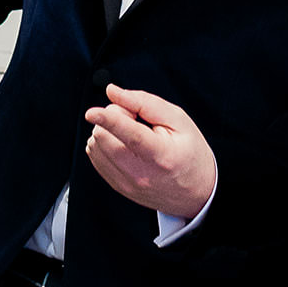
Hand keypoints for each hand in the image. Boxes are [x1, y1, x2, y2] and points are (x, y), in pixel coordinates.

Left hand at [84, 84, 215, 219]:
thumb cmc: (190, 154)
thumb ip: (146, 103)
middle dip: (114, 118)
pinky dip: (104, 144)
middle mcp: (141, 173)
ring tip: (132, 136)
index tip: (92, 112)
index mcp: (162, 155)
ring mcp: (126, 183)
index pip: (131, 135)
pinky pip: (95, 157)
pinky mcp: (117, 186)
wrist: (195, 193)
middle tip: (136, 120)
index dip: (109, 120)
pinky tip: (124, 145)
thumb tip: (114, 93)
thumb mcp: (179, 121)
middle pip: (104, 136)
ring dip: (107, 132)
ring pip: (95, 145)